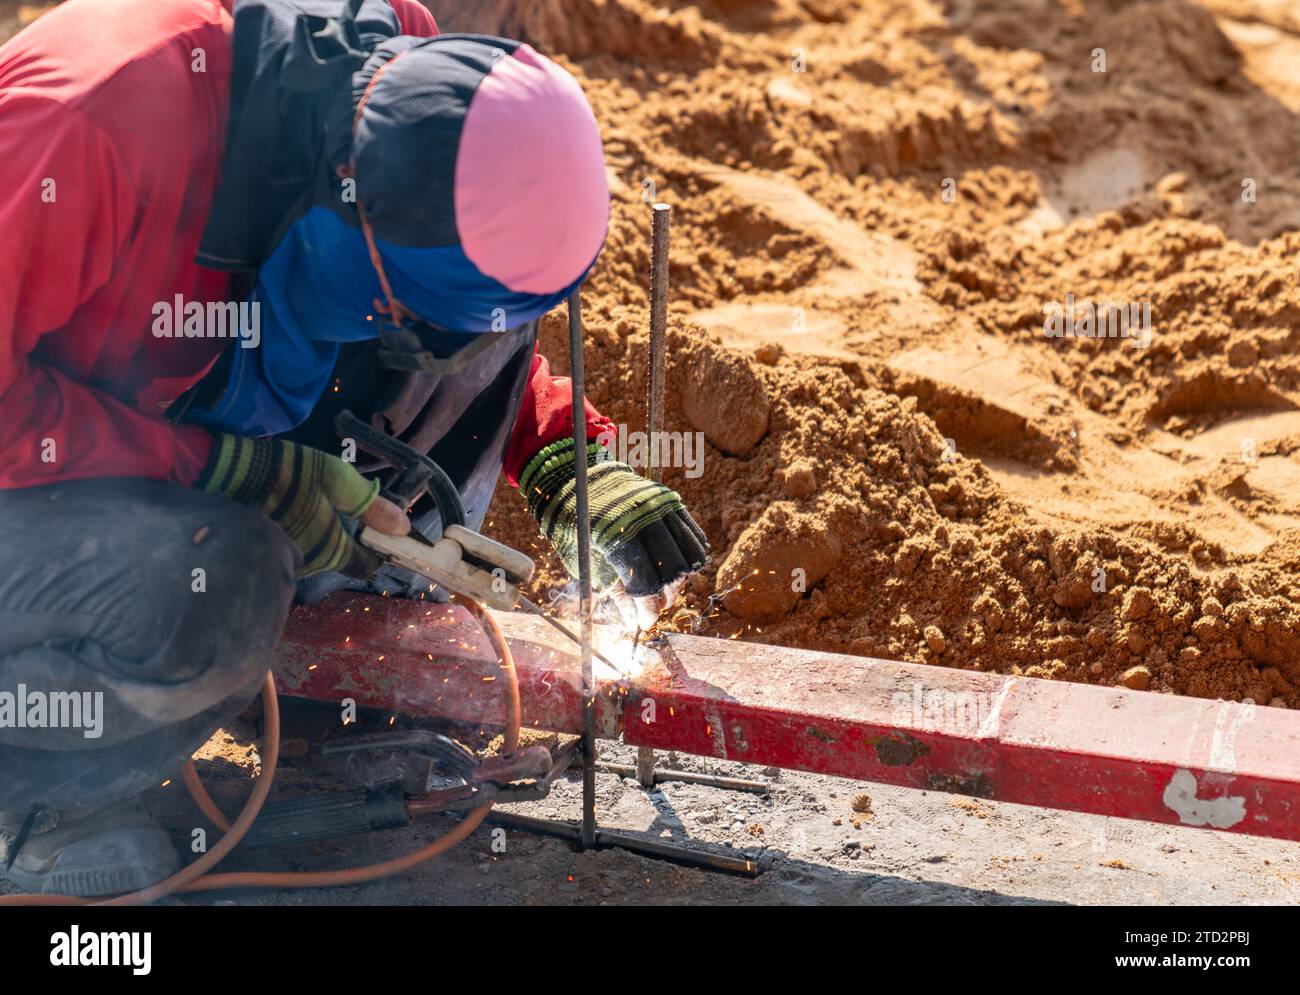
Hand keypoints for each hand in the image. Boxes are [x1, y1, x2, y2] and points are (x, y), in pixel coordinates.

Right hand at [196, 434, 409, 576]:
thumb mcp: (334, 478)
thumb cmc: (283, 475)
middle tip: (331, 503)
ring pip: (310, 553)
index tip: (379, 533)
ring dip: (312, 534)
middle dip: (341, 537)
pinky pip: (285, 548)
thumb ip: (370, 505)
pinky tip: (281, 509)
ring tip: (300, 502)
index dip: (377, 550)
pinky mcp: (258, 555)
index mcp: (332, 551)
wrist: (218, 475)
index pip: (366, 565)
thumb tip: (404, 528)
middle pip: (337, 558)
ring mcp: (280, 563)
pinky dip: (289, 532)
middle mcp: (308, 566)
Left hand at [520, 438, 707, 625]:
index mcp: (614, 536)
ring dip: (680, 579)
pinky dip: (690, 556)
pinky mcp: (669, 501)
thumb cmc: (575, 525)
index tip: (645, 623)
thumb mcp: (584, 562)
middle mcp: (642, 520)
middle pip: (671, 572)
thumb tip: (634, 622)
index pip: (645, 584)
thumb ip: (612, 592)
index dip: (648, 610)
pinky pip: (692, 535)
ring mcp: (659, 507)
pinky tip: (678, 567)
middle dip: (665, 598)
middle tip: (655, 607)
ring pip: (688, 555)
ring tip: (666, 589)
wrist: (577, 478)